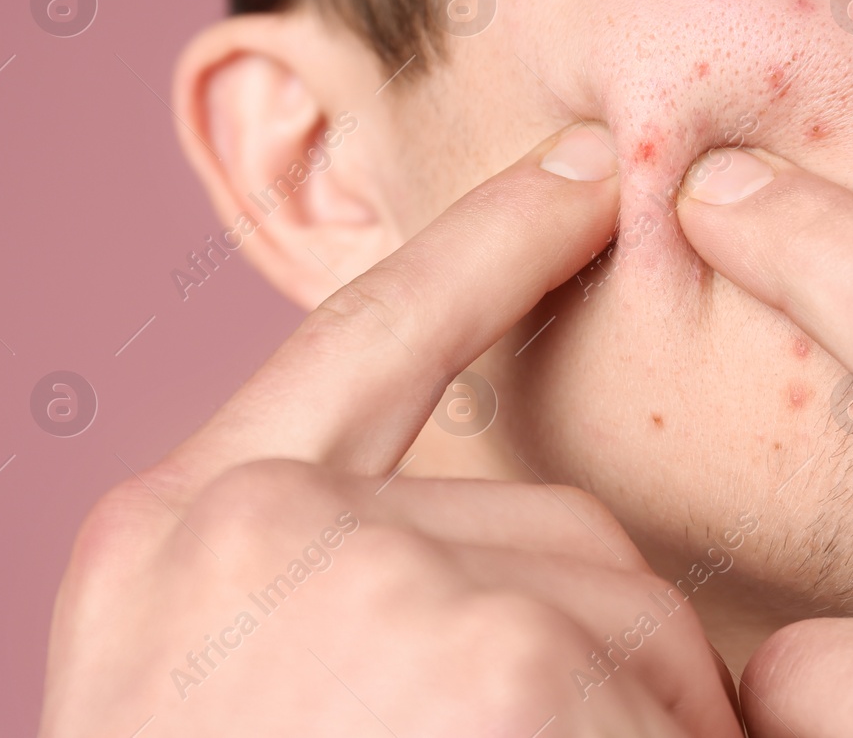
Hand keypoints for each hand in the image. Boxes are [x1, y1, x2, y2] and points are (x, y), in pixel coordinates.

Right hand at [40, 123, 741, 737]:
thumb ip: (344, 577)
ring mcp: (376, 584)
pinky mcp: (495, 661)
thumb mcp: (228, 684)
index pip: (365, 338)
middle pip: (555, 525)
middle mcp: (262, 524)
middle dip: (595, 653)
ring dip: (636, 727)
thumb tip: (540, 543)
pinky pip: (664, 690)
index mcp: (189, 530)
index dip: (485, 250)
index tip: (589, 169)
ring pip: (627, 613)